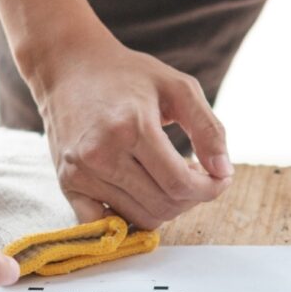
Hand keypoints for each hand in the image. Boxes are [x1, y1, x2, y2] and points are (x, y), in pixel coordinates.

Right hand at [27, 30, 232, 227]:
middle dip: (191, 198)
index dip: (209, 188)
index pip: (181, 184)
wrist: (68, 67)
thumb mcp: (179, 88)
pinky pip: (104, 224)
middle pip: (163, 205)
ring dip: (165, 206)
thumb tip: (224, 173)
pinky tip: (140, 193)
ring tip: (169, 178)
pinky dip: (129, 218)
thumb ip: (209, 130)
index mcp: (131, 127)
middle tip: (194, 175)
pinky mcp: (66, 183)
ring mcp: (80, 172)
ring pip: (140, 218)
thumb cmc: (128, 75)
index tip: (219, 178)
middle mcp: (100, 153)